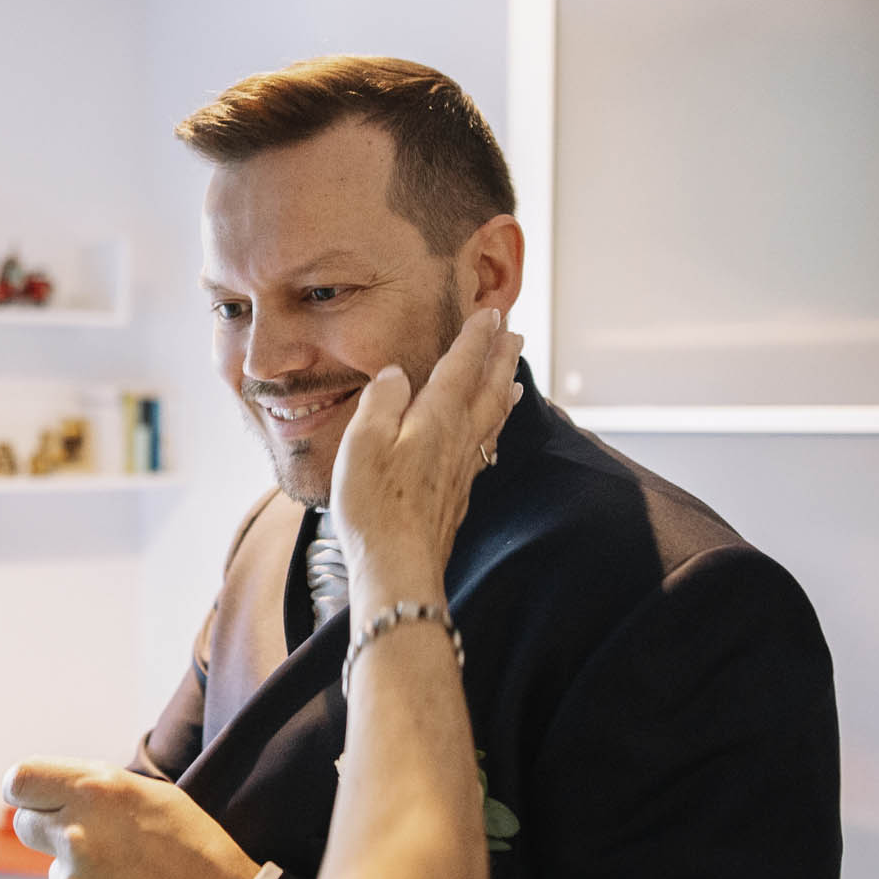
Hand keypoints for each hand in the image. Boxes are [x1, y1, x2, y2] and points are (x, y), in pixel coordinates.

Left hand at [5, 757, 259, 878]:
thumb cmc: (197, 851)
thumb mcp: (154, 797)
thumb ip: (95, 788)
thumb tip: (45, 795)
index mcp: (97, 791)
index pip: (19, 780)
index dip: (29, 791)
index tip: (41, 800)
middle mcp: (77, 836)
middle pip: (27, 826)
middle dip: (52, 832)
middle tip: (98, 845)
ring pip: (57, 878)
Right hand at [329, 307, 522, 597]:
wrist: (398, 566)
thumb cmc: (374, 505)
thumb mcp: (362, 442)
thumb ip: (381, 401)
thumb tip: (396, 374)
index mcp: (437, 418)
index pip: (462, 366)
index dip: (476, 337)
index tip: (490, 312)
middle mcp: (458, 438)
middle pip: (488, 388)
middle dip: (500, 357)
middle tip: (514, 332)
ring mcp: (463, 468)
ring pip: (493, 418)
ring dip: (504, 390)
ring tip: (515, 375)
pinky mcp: (459, 493)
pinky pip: (486, 446)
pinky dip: (495, 427)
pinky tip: (490, 434)